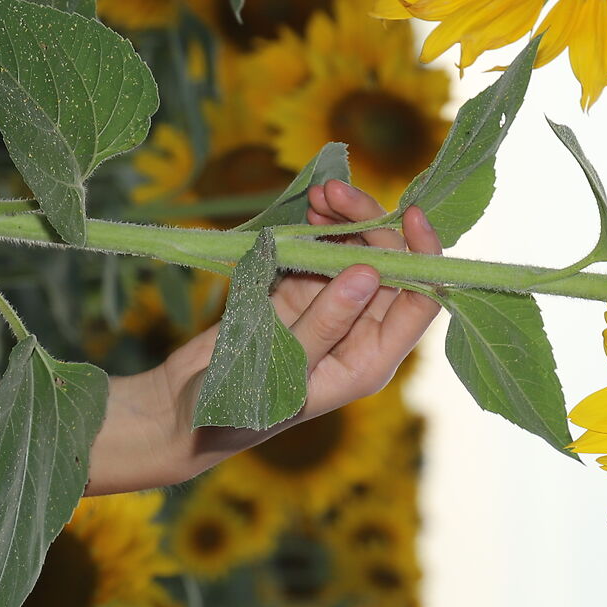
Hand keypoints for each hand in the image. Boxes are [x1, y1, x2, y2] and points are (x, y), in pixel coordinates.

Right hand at [141, 179, 444, 479]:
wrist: (183, 413)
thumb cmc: (234, 411)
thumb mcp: (283, 370)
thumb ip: (326, 323)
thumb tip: (368, 273)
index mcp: (368, 361)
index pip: (419, 304)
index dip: (422, 256)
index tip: (405, 214)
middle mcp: (359, 336)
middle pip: (388, 268)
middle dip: (369, 224)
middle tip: (332, 193)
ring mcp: (330, 314)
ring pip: (355, 255)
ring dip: (343, 220)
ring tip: (318, 195)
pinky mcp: (300, 298)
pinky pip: (322, 256)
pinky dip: (317, 230)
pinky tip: (306, 211)